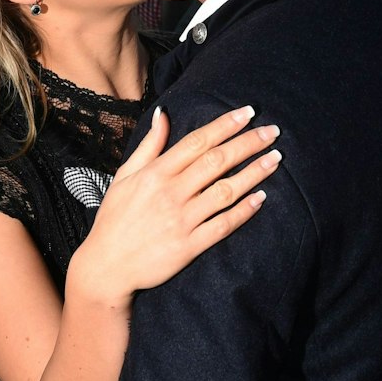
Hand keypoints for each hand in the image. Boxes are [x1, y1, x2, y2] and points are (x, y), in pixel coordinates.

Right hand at [67, 105, 280, 304]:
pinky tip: (261, 197)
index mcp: (155, 173)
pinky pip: (223, 225)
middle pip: (217, 161)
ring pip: (226, 191)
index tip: (248, 112)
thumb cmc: (115, 218)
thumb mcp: (125, 176)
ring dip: (254, 173)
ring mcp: (181, 220)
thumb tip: (164, 113)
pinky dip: (244, 211)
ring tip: (275, 159)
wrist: (106, 267)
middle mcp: (170, 193)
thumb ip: (149, 145)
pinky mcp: (189, 246)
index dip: (225, 125)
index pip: (197, 141)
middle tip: (273, 131)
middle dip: (248, 143)